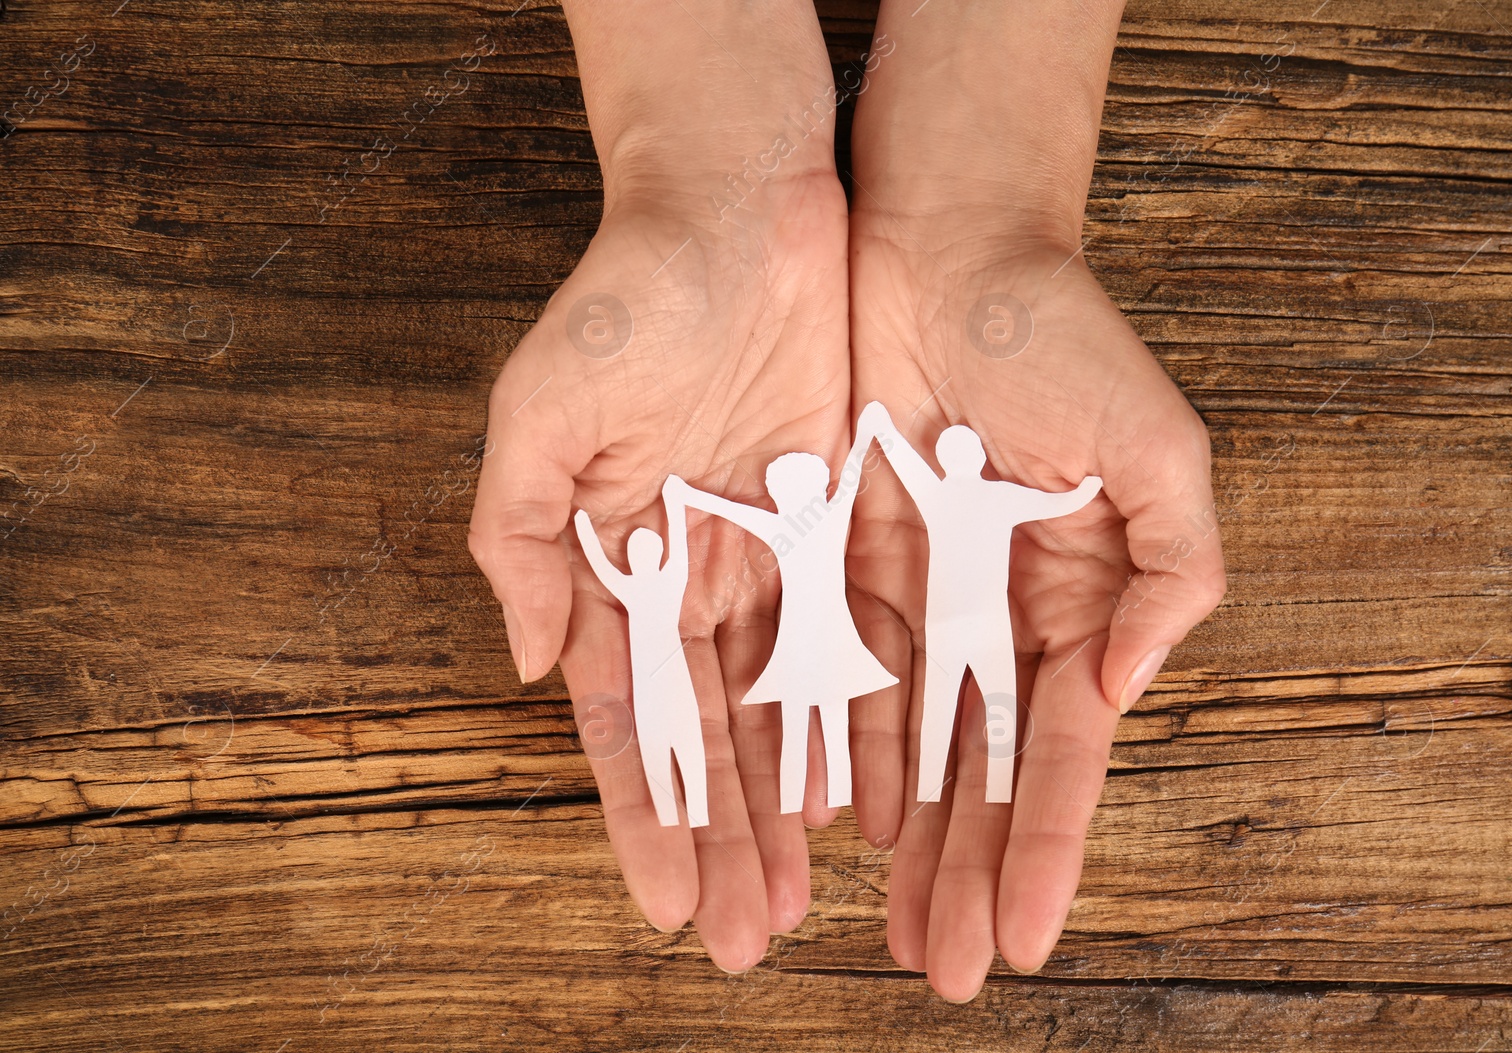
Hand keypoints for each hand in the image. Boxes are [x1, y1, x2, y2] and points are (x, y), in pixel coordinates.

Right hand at [469, 1, 849, 972]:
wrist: (741, 206)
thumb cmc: (627, 298)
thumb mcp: (537, 414)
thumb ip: (517, 541)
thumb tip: (535, 662)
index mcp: (609, 560)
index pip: (629, 719)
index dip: (644, 814)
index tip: (661, 903)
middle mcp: (688, 574)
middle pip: (708, 736)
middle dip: (720, 840)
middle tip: (739, 941)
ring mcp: (765, 554)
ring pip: (781, 707)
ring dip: (786, 806)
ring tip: (800, 902)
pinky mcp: (837, 521)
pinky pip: (849, 639)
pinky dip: (852, 718)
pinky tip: (858, 798)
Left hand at [842, 0, 1225, 999]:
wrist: (946, 244)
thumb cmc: (1061, 334)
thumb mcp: (1159, 444)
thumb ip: (1178, 568)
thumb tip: (1131, 685)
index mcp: (1080, 598)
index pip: (1057, 752)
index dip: (1039, 848)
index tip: (1017, 940)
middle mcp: (997, 610)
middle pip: (977, 771)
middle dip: (963, 872)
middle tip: (937, 972)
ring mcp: (920, 589)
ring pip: (904, 738)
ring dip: (899, 837)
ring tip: (881, 926)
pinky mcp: (842, 555)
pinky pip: (834, 667)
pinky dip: (834, 745)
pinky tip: (827, 819)